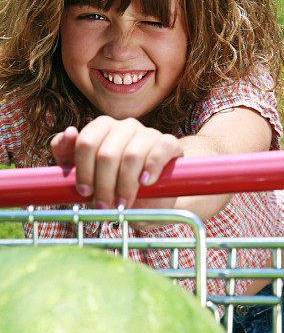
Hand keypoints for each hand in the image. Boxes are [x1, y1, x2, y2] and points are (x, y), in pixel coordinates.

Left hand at [50, 117, 182, 208]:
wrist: (151, 196)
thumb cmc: (115, 183)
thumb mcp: (84, 171)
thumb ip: (66, 153)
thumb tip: (68, 133)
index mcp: (102, 127)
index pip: (86, 142)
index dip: (83, 171)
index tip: (85, 193)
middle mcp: (125, 126)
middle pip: (107, 153)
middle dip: (103, 185)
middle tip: (104, 206)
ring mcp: (148, 133)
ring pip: (132, 155)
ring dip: (125, 185)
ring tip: (123, 204)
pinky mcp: (169, 144)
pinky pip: (160, 149)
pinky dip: (151, 167)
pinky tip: (145, 182)